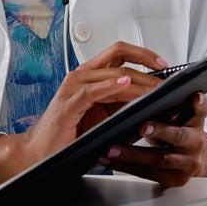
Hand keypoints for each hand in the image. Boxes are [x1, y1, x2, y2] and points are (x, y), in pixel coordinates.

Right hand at [22, 42, 165, 160]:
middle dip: (146, 67)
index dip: (143, 54)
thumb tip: (154, 103)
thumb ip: (124, 105)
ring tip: (154, 89)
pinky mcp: (68, 105)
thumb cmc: (70, 135)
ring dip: (136, 82)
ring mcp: (73, 88)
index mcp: (90, 75)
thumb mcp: (104, 116)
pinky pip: (91, 92)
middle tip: (166, 80)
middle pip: (118, 57)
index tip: (165, 64)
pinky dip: (110, 87)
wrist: (40, 152)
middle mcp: (82, 76)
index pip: (120, 53)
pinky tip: (124, 85)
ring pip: (110, 74)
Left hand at [98, 92, 206, 187]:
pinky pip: (147, 173)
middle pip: (178, 137)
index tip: (193, 96)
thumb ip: (172, 105)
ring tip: (111, 148)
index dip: (198, 105)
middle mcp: (194, 144)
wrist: (191, 159)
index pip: (200, 111)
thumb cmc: (178, 131)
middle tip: (142, 125)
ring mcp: (185, 164)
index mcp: (196, 123)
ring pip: (158, 159)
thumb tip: (151, 90)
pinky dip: (126, 166)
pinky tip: (110, 160)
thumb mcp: (180, 116)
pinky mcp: (173, 180)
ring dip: (132, 154)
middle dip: (160, 131)